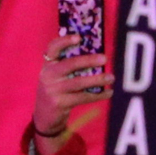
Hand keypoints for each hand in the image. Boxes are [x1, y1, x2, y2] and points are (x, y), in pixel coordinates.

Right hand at [30, 36, 112, 154]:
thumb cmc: (56, 91)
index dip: (64, 41)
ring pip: (79, 82)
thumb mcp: (56, 77)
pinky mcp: (60, 103)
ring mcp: (53, 90)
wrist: (44, 116)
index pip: (52, 48)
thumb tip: (95, 55)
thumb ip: (68, 66)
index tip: (79, 37)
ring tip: (111, 77)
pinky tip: (108, 92)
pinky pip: (83, 97)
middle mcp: (48, 75)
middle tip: (104, 58)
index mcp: (47, 65)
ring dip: (98, 79)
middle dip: (88, 60)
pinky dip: (98, 95)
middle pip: (69, 64)